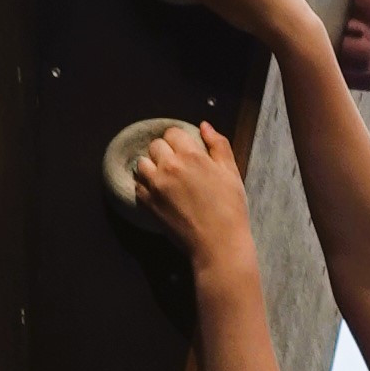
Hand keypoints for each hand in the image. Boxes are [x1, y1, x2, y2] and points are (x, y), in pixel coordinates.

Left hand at [132, 115, 258, 269]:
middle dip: (165, 152)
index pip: (173, 133)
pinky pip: (138, 186)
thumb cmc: (230, 209)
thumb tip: (204, 126)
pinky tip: (159, 192)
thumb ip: (218, 145)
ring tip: (165, 178)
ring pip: (142, 164)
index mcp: (191, 156)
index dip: (180, 140)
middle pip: (156, 146)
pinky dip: (145, 186)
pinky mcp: (148, 204)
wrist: (219, 244)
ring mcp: (155, 186)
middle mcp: (169, 167)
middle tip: (178, 165)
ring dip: (152, 167)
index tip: (185, 151)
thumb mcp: (231, 172)